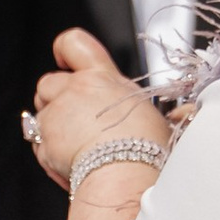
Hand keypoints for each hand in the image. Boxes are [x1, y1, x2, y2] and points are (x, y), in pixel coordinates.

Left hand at [27, 28, 169, 188]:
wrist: (126, 175)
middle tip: (74, 119)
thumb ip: (146, 111)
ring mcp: (58, 114)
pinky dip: (49, 154)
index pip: (74, 44)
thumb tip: (180, 116)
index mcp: (104, 78)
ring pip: (40, 114)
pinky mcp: (45, 139)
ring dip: (51, 127)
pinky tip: (72, 164)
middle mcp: (77, 90)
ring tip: (76, 146)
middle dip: (55, 99)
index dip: (64, 50)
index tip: (64, 59)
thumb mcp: (156, 118)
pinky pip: (39, 144)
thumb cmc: (146, 151)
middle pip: (49, 82)